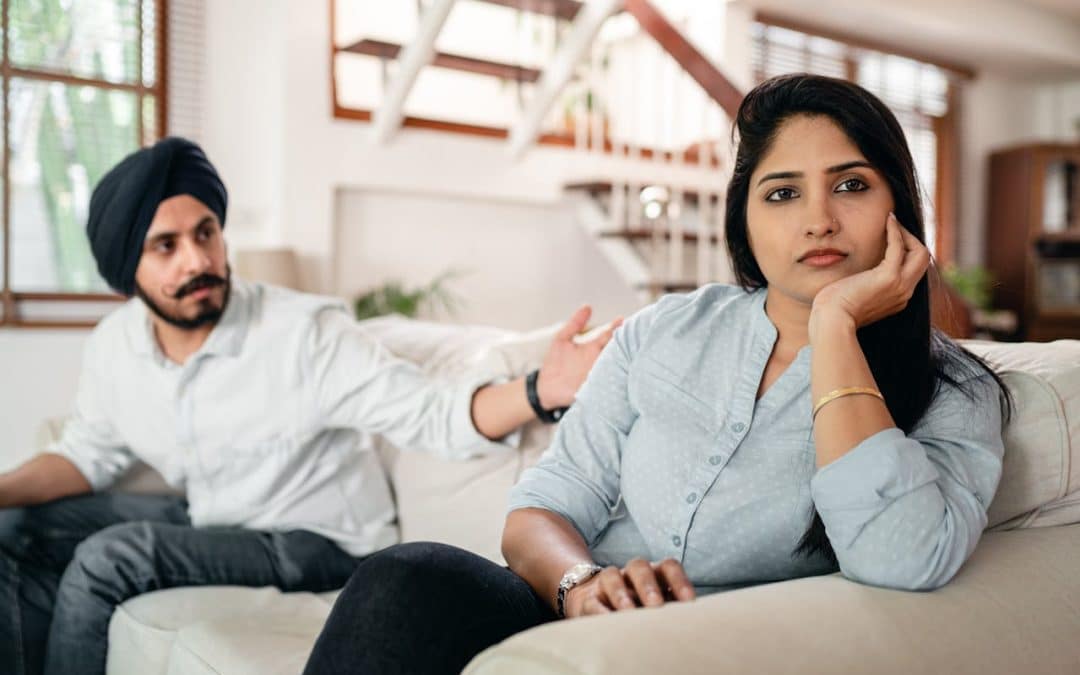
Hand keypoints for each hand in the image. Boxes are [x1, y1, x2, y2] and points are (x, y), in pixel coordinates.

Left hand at [536, 306, 622, 409]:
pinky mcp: (596, 388)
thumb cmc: (554, 363)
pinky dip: (616, 380)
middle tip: (635, 335)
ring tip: (632, 353)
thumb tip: (588, 306)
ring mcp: (599, 374)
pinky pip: (609, 384)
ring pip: (616, 366)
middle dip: (626, 343)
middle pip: (617, 350)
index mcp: (593, 348)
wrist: (546, 388)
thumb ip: (574, 324)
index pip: (609, 335)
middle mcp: (599, 360)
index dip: (617, 327)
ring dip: (624, 361)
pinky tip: (622, 374)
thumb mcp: (562, 339)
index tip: (623, 319)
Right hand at [564, 558, 695, 617]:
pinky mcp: (588, 598)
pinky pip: (591, 600)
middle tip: (656, 606)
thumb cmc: (639, 609)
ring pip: (612, 576)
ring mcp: (607, 583)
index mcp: (654, 574)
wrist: (596, 604)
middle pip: (639, 566)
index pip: (668, 566)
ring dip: (621, 593)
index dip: (679, 580)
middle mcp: (630, 574)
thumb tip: (698, 625)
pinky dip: (598, 610)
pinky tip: (606, 621)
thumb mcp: (658, 607)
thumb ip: (673, 610)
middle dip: (648, 585)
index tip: (689, 602)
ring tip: (628, 612)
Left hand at [809, 212, 929, 338]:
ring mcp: (900, 286)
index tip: (892, 238)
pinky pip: (899, 247)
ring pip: (920, 254)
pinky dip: (896, 231)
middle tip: (896, 228)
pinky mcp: (889, 277)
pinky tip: (888, 220)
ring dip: (907, 235)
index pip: (913, 271)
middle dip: (912, 241)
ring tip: (892, 222)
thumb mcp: (856, 296)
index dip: (906, 252)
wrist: (832, 320)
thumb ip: (863, 285)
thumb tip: (856, 275)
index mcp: (897, 299)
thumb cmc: (835, 309)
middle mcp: (904, 293)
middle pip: (923, 261)